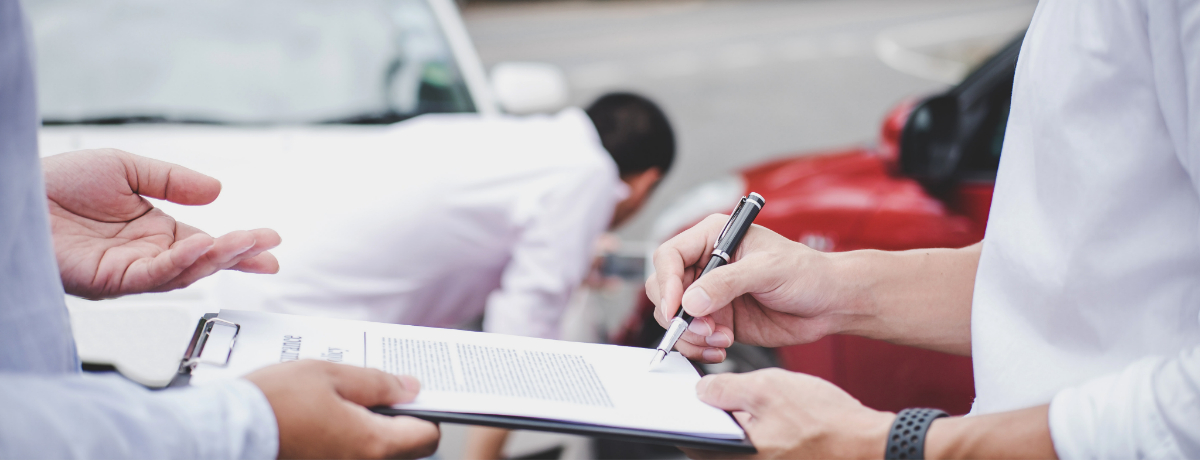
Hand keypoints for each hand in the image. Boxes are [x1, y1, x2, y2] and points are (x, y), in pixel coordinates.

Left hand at [43, 149, 279, 297]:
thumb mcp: (127, 168)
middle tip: (270, 251)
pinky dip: (181, 263)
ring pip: (184, 273)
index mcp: (153, 233)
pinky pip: (153, 276)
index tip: (270, 241)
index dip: (239, 245)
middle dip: (239, 257)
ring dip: (218, 259)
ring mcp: (129, 271)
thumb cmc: (56, 183)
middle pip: (203, 263)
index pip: (206, 244)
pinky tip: (202, 247)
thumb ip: (172, 181)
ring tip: (247, 243)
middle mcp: (145, 256)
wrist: (14, 191)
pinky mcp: (110, 281)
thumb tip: (216, 191)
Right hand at [246, 360, 440, 458]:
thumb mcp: (331, 375)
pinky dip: (349, 440)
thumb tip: (411, 387)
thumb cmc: (275, 402)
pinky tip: (329, 419)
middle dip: (400, 422)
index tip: (415, 395)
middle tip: (379, 395)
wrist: (227, 432)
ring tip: (346, 403)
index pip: (428, 436)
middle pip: (405, 449)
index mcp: (372, 444)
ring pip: (377, 454)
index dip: (428, 412)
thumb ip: (378, 383)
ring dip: (372, 430)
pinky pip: (351, 456)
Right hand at [647, 214, 859, 362]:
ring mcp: (710, 295)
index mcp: (713, 238)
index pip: (670, 257)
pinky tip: (723, 348)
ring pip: (675, 318)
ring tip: (720, 340)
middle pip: (666, 290)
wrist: (830, 303)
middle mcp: (707, 265)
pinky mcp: (718, 321)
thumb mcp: (769, 270)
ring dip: (691, 336)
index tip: (677, 308)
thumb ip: (729, 283)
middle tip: (704, 330)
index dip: (667, 283)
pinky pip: (692, 337)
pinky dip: (700, 348)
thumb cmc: (807, 273)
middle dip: (678, 315)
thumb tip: (692, 301)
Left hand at [682, 368, 891, 459]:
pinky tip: (773, 414)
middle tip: (722, 394)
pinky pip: (754, 448)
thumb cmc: (823, 420)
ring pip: (735, 443)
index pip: (690, 441)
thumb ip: (726, 389)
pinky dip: (755, 429)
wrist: (867, 443)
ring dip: (736, 422)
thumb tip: (701, 391)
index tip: (684, 398)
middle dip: (712, 417)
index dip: (683, 415)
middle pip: (712, 443)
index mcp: (736, 455)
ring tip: (756, 403)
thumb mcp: (768, 388)